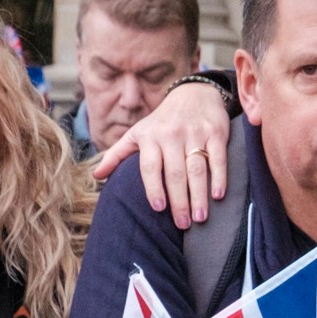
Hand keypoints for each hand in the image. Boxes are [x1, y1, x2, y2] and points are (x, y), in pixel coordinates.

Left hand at [92, 80, 232, 227]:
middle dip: (180, 201)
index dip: (154, 187)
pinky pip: (218, 158)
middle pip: (175, 173)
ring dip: (199, 195)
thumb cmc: (162, 120)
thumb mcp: (137, 133)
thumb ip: (117, 155)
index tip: (158, 208)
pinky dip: (220, 177)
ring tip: (200, 218)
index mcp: (150, 137)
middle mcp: (172, 135)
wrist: (194, 93)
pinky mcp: (216, 133)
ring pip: (197, 169)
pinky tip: (218, 195)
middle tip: (183, 224)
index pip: (150, 166)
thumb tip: (95, 177)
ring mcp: (195, 134)